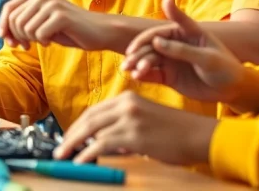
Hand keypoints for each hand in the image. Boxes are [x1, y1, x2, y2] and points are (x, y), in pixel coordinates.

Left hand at [0, 0, 109, 50]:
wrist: (98, 31)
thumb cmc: (69, 29)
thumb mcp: (42, 24)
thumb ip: (22, 24)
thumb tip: (2, 34)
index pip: (8, 8)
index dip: (4, 27)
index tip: (9, 42)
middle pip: (14, 20)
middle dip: (18, 37)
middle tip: (29, 46)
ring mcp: (52, 3)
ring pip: (25, 28)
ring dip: (32, 40)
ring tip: (45, 40)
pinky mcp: (61, 15)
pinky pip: (39, 34)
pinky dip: (44, 42)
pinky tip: (53, 40)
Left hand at [56, 91, 216, 164]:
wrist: (198, 134)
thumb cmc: (176, 131)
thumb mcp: (145, 120)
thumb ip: (124, 127)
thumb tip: (106, 142)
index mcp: (127, 98)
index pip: (94, 110)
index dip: (78, 124)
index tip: (69, 135)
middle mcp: (126, 104)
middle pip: (88, 118)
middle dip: (70, 134)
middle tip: (60, 147)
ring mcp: (129, 119)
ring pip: (90, 130)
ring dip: (73, 144)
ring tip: (63, 155)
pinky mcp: (133, 135)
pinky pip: (101, 144)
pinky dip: (86, 153)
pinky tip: (79, 161)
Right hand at [122, 0, 255, 105]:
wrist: (232, 89)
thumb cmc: (224, 66)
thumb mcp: (206, 57)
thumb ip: (182, 50)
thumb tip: (156, 42)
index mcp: (184, 31)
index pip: (162, 29)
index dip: (146, 36)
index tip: (135, 44)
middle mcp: (173, 43)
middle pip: (150, 45)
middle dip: (138, 52)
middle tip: (128, 62)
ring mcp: (170, 59)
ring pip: (148, 59)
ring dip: (137, 63)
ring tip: (130, 71)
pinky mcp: (169, 75)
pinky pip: (152, 74)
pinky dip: (142, 75)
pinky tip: (136, 77)